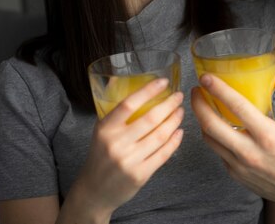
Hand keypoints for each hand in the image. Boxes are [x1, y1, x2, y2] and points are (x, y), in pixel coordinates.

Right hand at [74, 78, 183, 218]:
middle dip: (169, 104)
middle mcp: (116, 143)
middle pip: (150, 119)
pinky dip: (174, 141)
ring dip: (174, 121)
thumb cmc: (101, 156)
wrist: (94, 192)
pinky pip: (163, 154)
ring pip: (160, 135)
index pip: (129, 104)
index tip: (164, 82)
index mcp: (105, 129)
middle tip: (178, 96)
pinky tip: (179, 132)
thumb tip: (126, 83)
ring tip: (180, 112)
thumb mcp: (101, 132)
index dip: (148, 91)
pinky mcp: (140, 175)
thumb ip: (116, 113)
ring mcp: (129, 160)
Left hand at [191, 61, 274, 211]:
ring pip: (209, 139)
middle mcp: (250, 152)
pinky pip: (218, 151)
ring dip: (201, 120)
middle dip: (198, 105)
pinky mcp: (235, 174)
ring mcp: (239, 165)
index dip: (219, 90)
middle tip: (195, 90)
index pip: (237, 107)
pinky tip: (216, 125)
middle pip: (212, 125)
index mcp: (267, 135)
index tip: (206, 77)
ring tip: (201, 105)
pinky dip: (214, 136)